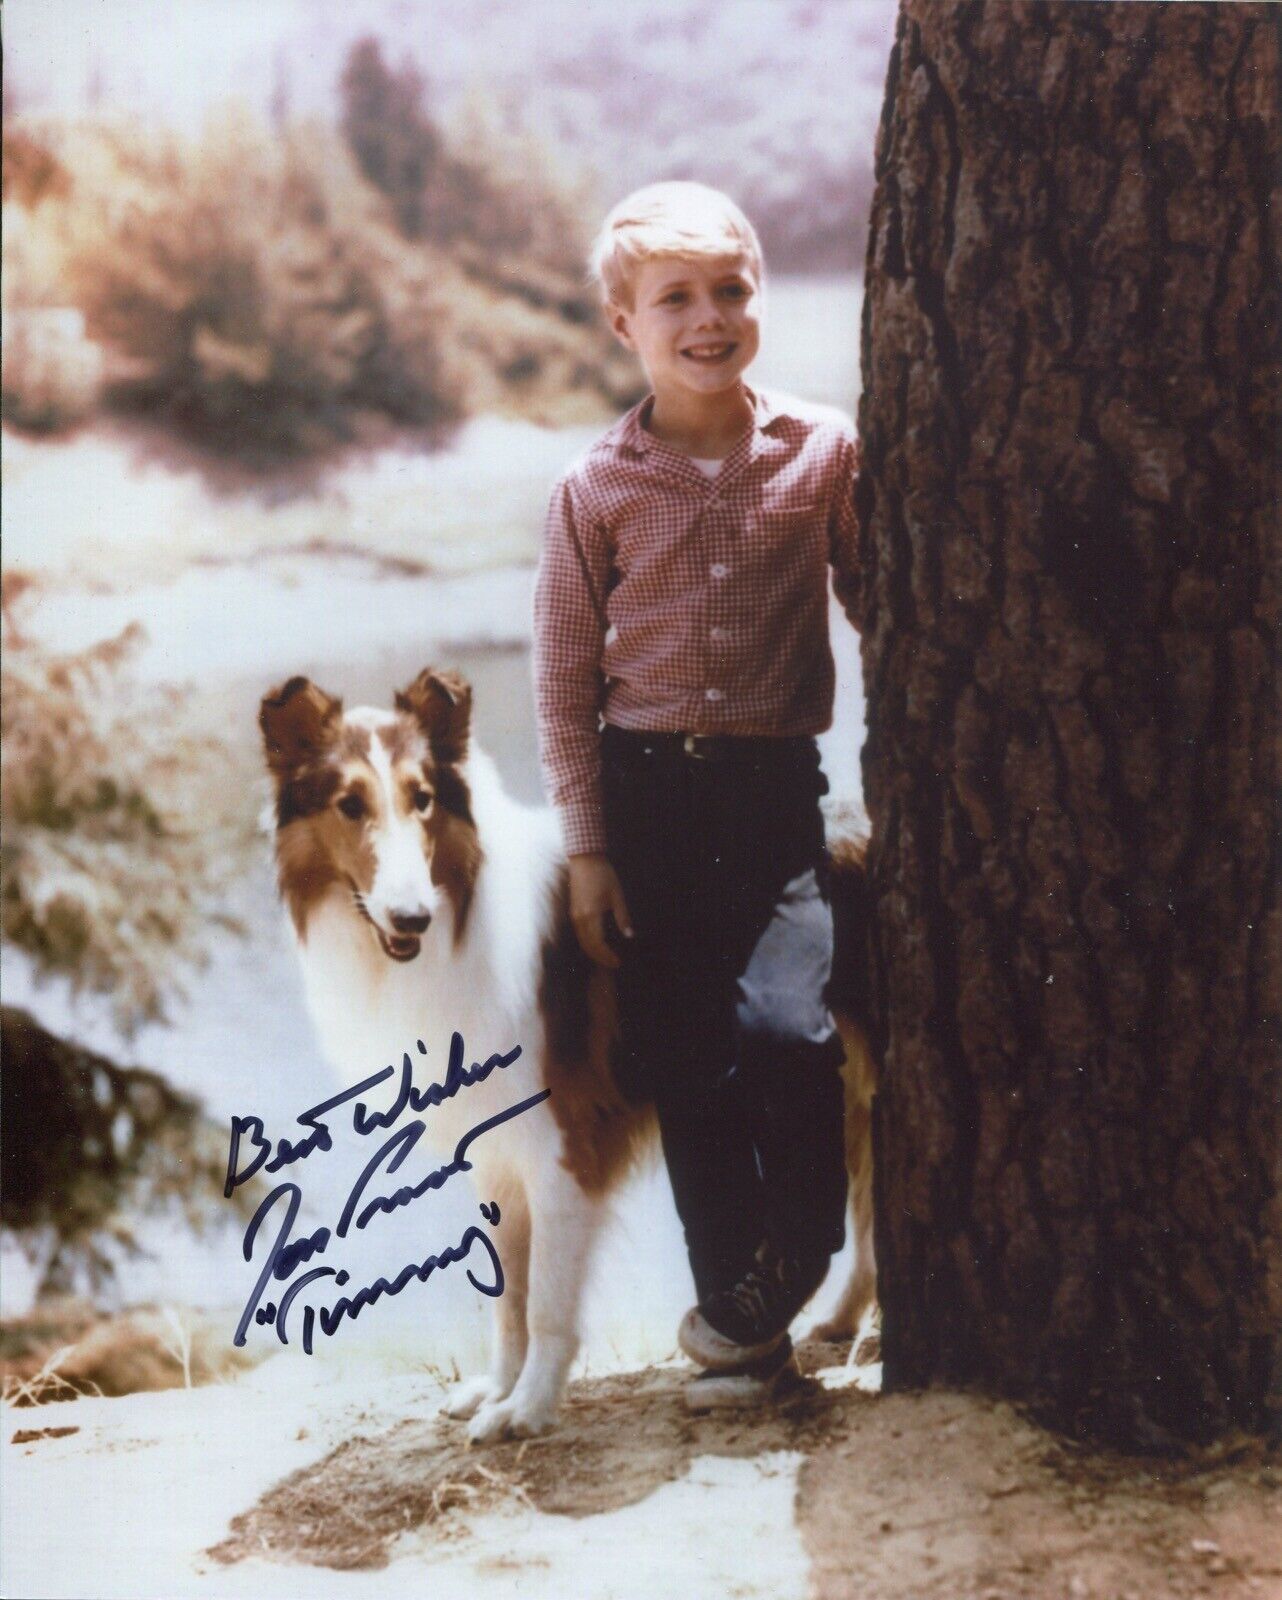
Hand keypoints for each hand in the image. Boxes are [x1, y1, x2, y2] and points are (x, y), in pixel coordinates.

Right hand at [568, 853, 633, 967]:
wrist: (585, 860)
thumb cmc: (603, 875)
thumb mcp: (617, 895)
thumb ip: (622, 916)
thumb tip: (629, 935)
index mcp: (591, 915)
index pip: (598, 943)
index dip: (607, 955)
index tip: (618, 962)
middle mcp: (579, 918)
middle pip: (588, 946)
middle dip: (600, 958)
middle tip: (614, 964)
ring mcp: (574, 915)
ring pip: (582, 941)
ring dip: (593, 952)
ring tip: (607, 958)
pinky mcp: (573, 912)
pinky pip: (579, 934)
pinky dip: (588, 943)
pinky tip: (598, 944)